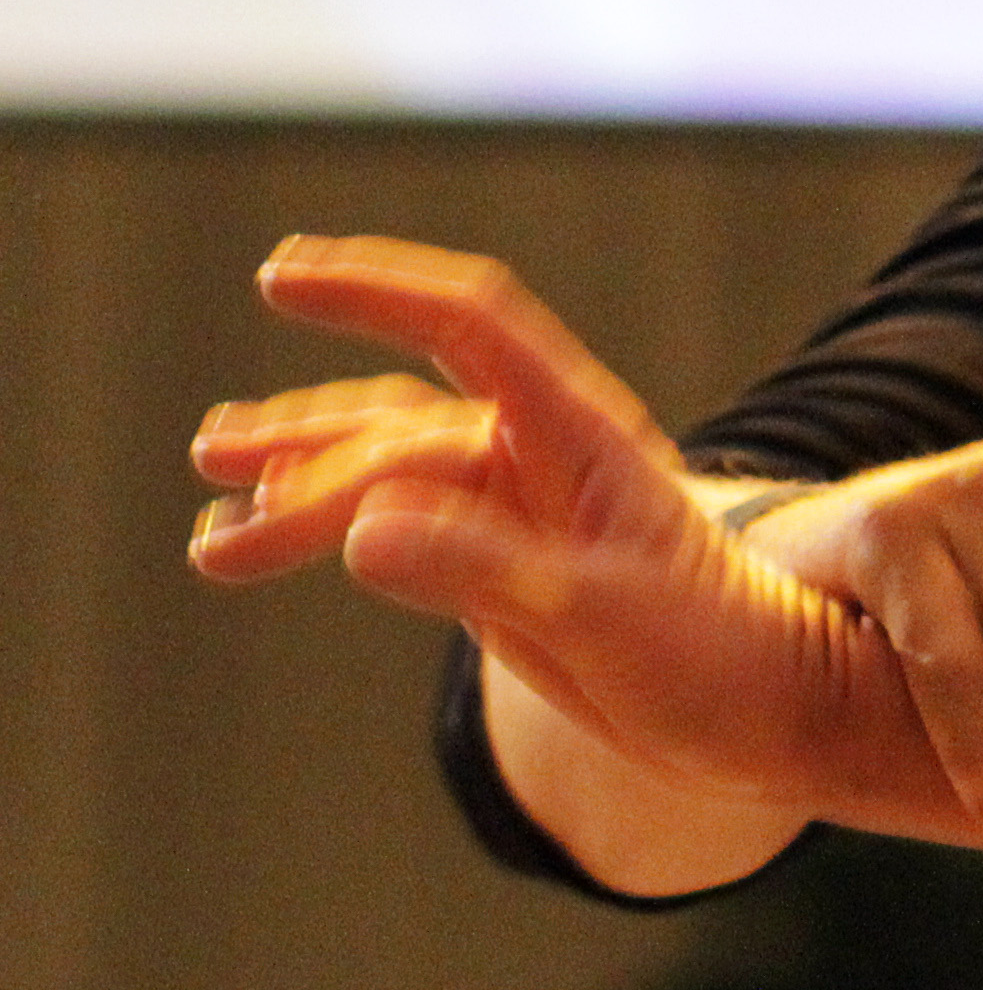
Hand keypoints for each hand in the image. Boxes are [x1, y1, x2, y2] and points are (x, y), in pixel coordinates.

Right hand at [199, 238, 917, 816]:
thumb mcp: (597, 613)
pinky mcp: (492, 565)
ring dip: (293, 491)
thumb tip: (360, 532)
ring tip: (211, 533)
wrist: (765, 714)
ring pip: (381, 476)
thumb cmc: (713, 654)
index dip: (377, 291)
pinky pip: (389, 530)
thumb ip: (481, 568)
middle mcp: (540, 455)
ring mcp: (513, 508)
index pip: (468, 327)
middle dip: (305, 447)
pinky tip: (251, 539)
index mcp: (580, 434)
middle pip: (399, 426)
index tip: (281, 275)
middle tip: (215, 466)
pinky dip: (321, 533)